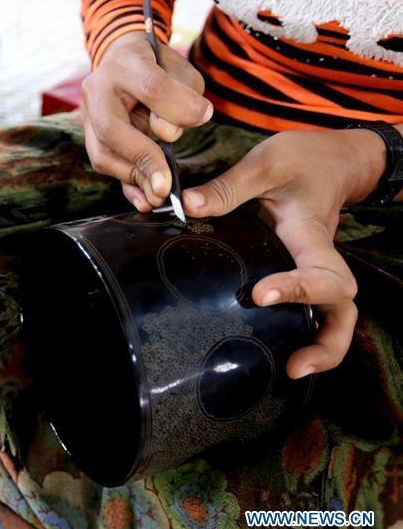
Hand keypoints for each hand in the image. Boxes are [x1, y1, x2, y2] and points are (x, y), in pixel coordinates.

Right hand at [81, 31, 212, 210]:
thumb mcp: (181, 71)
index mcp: (125, 63)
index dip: (175, 109)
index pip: (151, 87)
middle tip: (165, 186)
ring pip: (102, 153)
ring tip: (159, 195)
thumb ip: (182, 98)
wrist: (125, 61)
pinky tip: (144, 200)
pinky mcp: (90, 137)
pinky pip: (104, 164)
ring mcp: (88, 116)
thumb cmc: (159, 67)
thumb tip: (170, 133)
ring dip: (132, 177)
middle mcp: (97, 90)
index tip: (203, 120)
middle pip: (111, 128)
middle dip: (141, 159)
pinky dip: (126, 184)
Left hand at [182, 128, 388, 377]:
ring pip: (334, 315)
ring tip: (291, 370)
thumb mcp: (269, 161)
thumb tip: (186, 206)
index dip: (299, 289)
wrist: (337, 159)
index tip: (260, 294)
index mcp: (312, 235)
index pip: (322, 270)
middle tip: (294, 366)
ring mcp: (314, 269)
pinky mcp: (301, 272)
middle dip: (327, 340)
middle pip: (342, 308)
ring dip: (321, 346)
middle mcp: (320, 259)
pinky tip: (273, 347)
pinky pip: (312, 309)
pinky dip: (302, 332)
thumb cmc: (305, 158)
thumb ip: (229, 185)